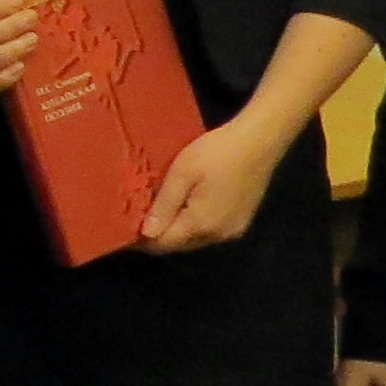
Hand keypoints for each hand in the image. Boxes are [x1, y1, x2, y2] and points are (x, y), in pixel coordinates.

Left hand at [142, 119, 284, 251]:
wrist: (260, 141)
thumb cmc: (217, 152)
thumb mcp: (182, 173)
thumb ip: (164, 205)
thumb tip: (146, 234)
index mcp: (202, 225)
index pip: (164, 244)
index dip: (142, 239)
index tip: (126, 226)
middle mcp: (219, 236)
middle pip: (180, 245)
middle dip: (158, 235)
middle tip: (139, 214)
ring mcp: (233, 231)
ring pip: (195, 239)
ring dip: (176, 229)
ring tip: (159, 209)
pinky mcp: (241, 222)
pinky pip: (210, 231)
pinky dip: (194, 224)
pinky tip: (186, 206)